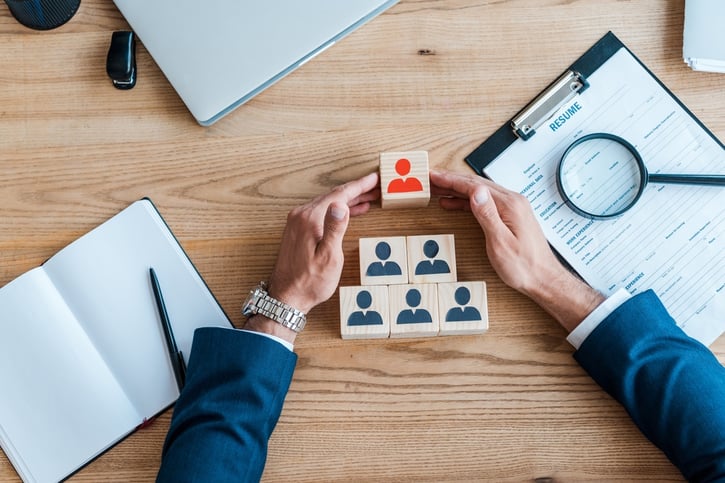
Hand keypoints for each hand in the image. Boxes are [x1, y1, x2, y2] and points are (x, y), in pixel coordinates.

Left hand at [244, 172, 379, 342]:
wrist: (287, 296)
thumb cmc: (309, 281)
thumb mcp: (329, 257)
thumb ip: (335, 228)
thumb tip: (341, 205)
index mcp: (310, 218)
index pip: (340, 195)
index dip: (360, 186)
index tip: (374, 178)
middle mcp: (301, 215)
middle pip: (334, 196)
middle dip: (357, 191)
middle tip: (376, 186)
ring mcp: (298, 221)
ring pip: (328, 203)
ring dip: (348, 200)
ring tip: (368, 198)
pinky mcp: (298, 230)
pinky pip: (322, 212)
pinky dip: (337, 210)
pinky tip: (348, 212)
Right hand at [429, 169, 603, 331]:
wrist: (543, 278)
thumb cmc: (524, 266)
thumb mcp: (500, 243)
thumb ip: (487, 215)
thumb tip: (476, 192)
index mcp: (510, 205)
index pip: (474, 186)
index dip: (451, 180)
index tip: (434, 176)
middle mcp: (513, 202)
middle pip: (476, 184)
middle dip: (451, 181)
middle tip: (431, 179)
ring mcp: (513, 208)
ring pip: (480, 192)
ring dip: (457, 190)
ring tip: (438, 189)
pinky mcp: (511, 216)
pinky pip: (485, 202)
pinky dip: (467, 201)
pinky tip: (455, 203)